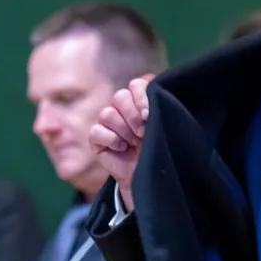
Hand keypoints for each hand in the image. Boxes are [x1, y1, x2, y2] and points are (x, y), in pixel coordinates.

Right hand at [89, 75, 153, 211]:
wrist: (148, 175)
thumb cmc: (158, 150)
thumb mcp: (164, 128)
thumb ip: (159, 109)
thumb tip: (151, 101)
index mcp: (140, 102)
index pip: (136, 85)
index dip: (141, 96)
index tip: (149, 114)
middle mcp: (123, 109)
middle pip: (120, 96)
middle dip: (132, 115)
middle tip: (142, 132)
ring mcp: (108, 123)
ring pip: (108, 113)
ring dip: (123, 129)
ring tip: (133, 143)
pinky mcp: (96, 138)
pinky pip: (97, 131)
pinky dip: (111, 140)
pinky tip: (121, 149)